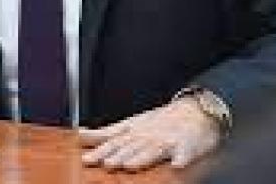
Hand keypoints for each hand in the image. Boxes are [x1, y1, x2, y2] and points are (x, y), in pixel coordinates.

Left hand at [79, 96, 221, 170]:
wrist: (194, 111)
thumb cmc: (160, 122)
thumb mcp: (130, 124)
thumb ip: (106, 133)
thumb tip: (80, 135)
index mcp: (135, 129)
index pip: (114, 140)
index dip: (101, 150)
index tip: (88, 159)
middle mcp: (149, 134)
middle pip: (132, 146)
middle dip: (118, 154)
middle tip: (106, 163)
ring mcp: (168, 139)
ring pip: (154, 149)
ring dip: (143, 156)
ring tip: (131, 164)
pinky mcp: (187, 146)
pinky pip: (185, 153)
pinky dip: (181, 158)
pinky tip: (177, 165)